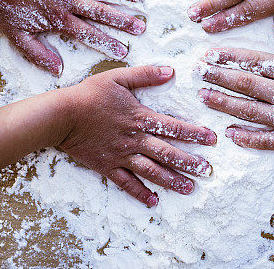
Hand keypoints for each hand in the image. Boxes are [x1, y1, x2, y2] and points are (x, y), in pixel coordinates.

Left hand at [0, 0, 144, 74]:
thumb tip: (57, 70)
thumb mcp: (18, 37)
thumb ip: (39, 54)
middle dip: (122, 20)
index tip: (123, 50)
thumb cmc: (5, 8)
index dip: (107, 43)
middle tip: (140, 26)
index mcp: (59, 20)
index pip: (89, 34)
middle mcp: (67, 0)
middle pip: (100, 11)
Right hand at [57, 66, 216, 206]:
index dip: (194, 133)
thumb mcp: (118, 77)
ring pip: (151, 171)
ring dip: (171, 180)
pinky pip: (126, 183)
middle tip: (207, 172)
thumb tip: (170, 71)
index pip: (173, 126)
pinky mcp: (107, 166)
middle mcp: (134, 139)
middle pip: (167, 153)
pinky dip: (140, 193)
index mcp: (139, 118)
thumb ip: (145, 75)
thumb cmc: (89, 94)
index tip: (211, 139)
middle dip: (189, 162)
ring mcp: (121, 155)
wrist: (62, 116)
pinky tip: (153, 201)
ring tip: (189, 189)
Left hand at [197, 16, 273, 155]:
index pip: (255, 62)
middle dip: (219, 78)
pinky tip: (230, 133)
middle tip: (198, 73)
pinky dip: (247, 137)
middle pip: (245, 85)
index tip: (210, 54)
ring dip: (224, 104)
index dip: (229, 58)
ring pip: (249, 111)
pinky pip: (265, 141)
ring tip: (205, 97)